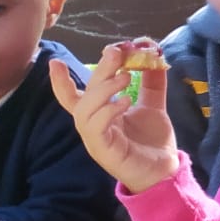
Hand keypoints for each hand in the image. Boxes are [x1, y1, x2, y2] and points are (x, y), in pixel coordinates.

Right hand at [51, 41, 179, 193]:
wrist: (165, 169)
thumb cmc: (152, 139)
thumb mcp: (153, 104)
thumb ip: (151, 81)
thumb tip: (153, 51)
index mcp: (99, 114)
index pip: (73, 96)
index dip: (61, 81)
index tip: (54, 61)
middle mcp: (92, 125)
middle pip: (84, 95)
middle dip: (98, 71)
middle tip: (115, 52)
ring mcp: (95, 138)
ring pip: (84, 111)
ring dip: (103, 89)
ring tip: (125, 77)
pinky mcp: (103, 150)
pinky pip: (96, 128)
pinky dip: (108, 111)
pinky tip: (125, 102)